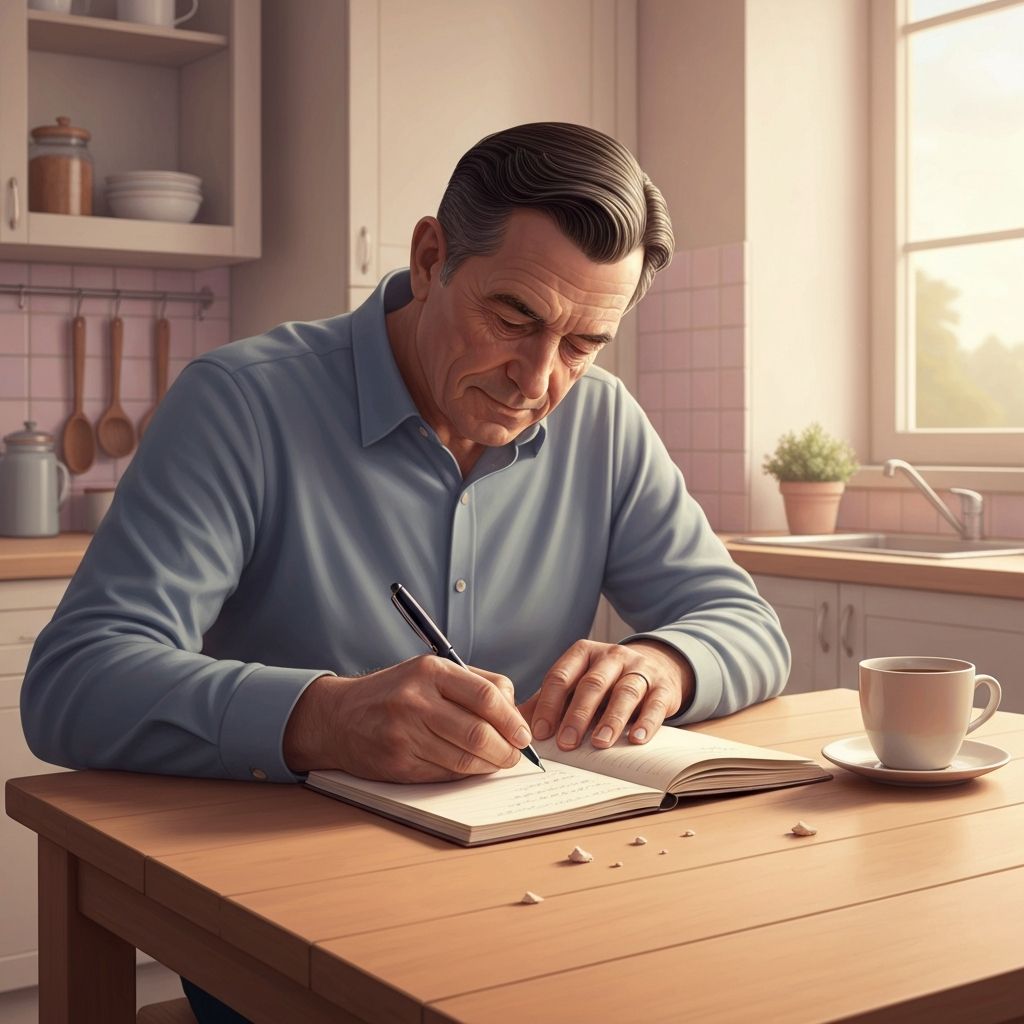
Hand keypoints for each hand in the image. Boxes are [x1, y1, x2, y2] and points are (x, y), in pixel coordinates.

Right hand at [283, 657, 531, 781]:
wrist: (338, 717)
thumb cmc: (394, 692)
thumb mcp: (429, 671)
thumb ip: (474, 684)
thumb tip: (515, 711)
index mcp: (430, 670)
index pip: (485, 695)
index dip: (512, 719)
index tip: (523, 733)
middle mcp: (416, 700)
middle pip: (478, 732)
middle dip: (506, 749)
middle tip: (515, 755)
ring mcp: (404, 733)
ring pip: (464, 759)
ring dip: (489, 766)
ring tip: (497, 762)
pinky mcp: (398, 762)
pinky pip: (444, 774)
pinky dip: (465, 775)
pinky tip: (470, 768)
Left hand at [519, 639, 693, 750]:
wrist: (655, 668)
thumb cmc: (605, 683)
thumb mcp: (576, 684)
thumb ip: (549, 701)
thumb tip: (513, 723)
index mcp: (583, 653)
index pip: (560, 676)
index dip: (549, 705)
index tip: (540, 732)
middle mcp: (611, 656)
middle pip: (591, 684)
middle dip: (577, 715)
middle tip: (566, 743)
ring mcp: (639, 669)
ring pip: (624, 692)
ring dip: (611, 720)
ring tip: (599, 744)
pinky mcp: (663, 686)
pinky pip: (655, 703)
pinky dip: (646, 722)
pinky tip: (637, 739)